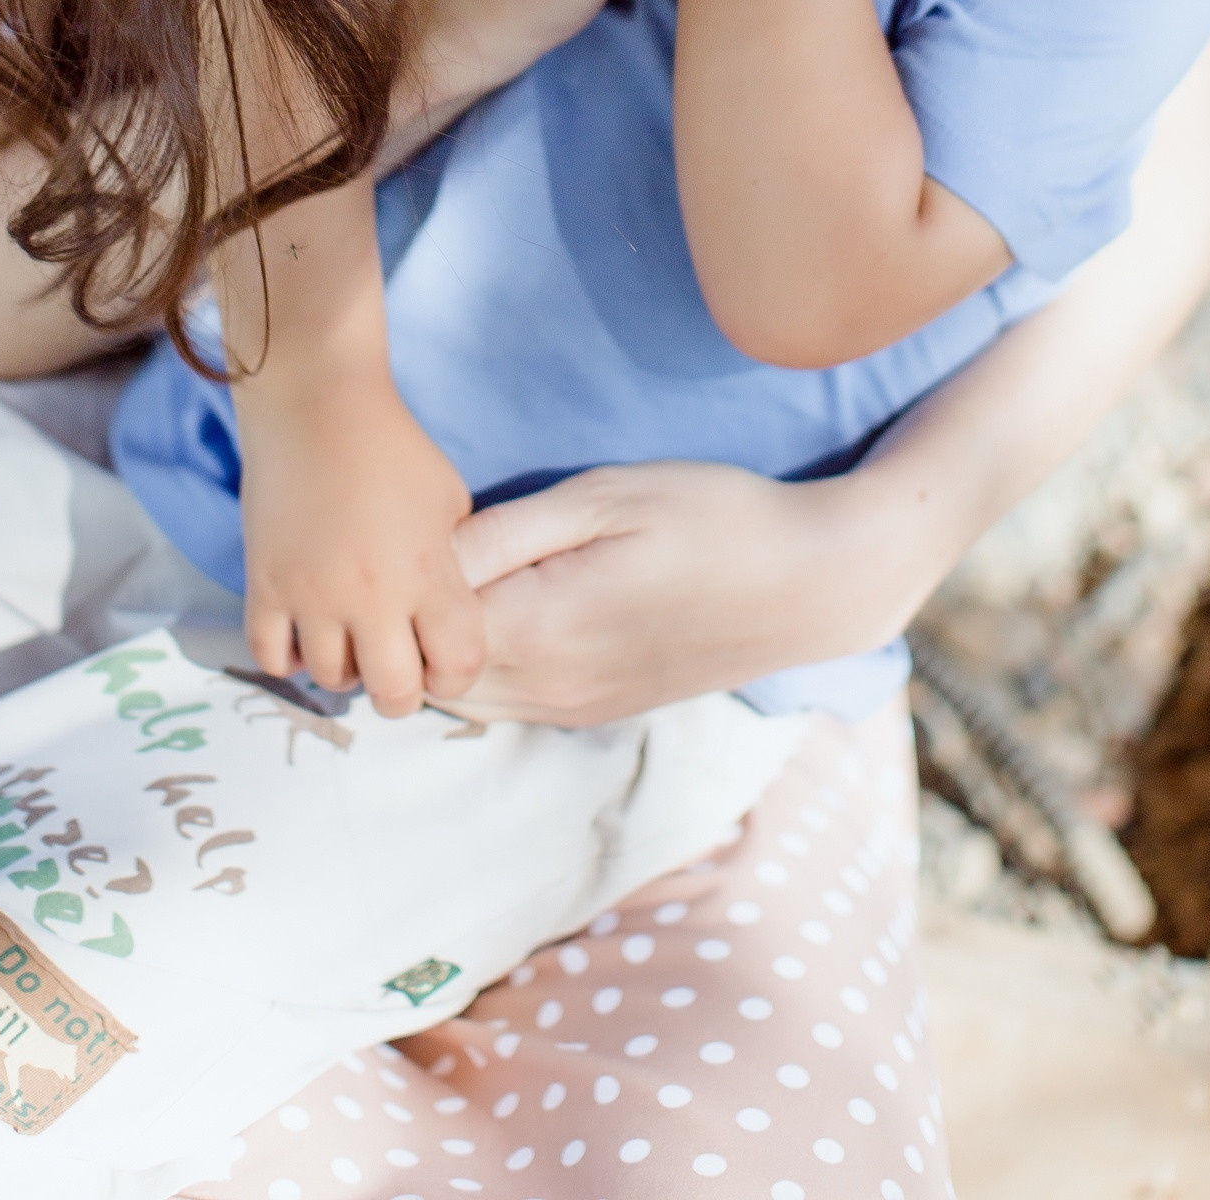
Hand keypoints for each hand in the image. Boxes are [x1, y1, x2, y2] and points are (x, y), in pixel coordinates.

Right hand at [237, 372, 485, 716]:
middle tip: (395, 662)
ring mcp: (312, 593)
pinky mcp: (265, 583)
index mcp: (428, 571)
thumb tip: (445, 621)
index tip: (442, 658)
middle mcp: (372, 594)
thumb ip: (454, 569)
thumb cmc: (393, 448)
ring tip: (350, 636)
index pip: (458, 666)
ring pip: (332, 681)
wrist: (317, 404)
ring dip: (346, 668)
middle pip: (394, 695)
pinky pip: (271, 658)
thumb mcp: (450, 503)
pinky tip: (305, 630)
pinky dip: (290, 656)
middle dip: (401, 689)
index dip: (455, 672)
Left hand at [449, 460, 934, 724]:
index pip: (420, 630)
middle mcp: (549, 689)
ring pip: (466, 699)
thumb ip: (504, 533)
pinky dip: (485, 666)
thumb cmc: (710, 516)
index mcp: (541, 631)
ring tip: (458, 574)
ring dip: (447, 650)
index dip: (398, 580)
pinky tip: (505, 605)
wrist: (810, 582)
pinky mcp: (598, 711)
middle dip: (411, 623)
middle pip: (432, 675)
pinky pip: (509, 703)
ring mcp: (575, 709)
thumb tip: (425, 556)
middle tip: (419, 547)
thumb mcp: (603, 497)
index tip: (401, 526)